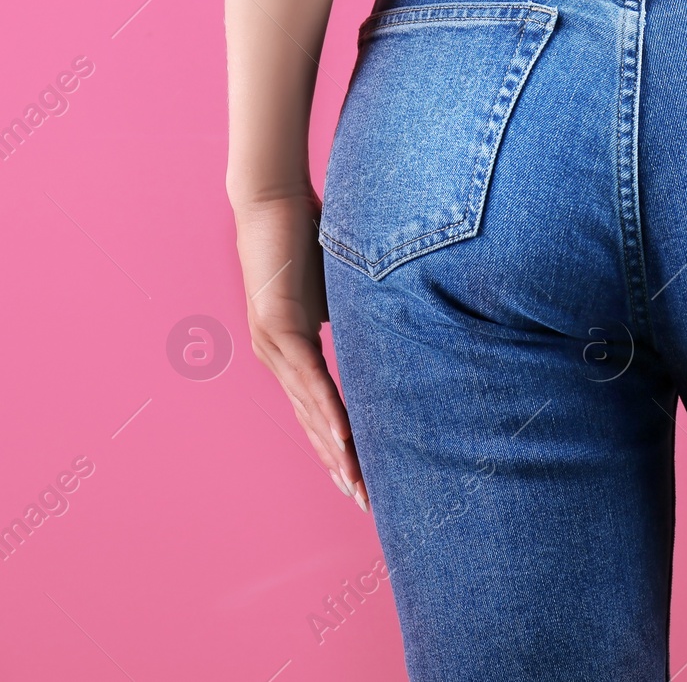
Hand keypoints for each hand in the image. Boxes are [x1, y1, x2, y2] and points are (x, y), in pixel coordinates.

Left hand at [233, 188, 368, 512]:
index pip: (320, 408)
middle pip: (314, 421)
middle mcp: (277, 356)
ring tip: (357, 482)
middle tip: (364, 501)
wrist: (272, 201)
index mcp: (291, 350)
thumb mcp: (344, 288)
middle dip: (341, 463)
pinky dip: (329, 410)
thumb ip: (361, 316)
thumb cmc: (309, 236)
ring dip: (336, 449)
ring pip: (311, 409)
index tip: (363, 478)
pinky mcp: (278, 328)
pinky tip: (345, 438)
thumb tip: (399, 331)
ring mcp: (273, 345)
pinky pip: (310, 378)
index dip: (341, 445)